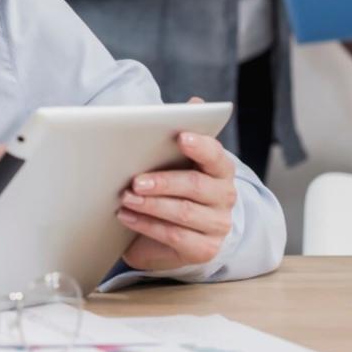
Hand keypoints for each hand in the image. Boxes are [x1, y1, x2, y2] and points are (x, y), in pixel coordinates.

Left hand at [118, 116, 237, 271]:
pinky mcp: (204, 249)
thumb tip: (195, 102)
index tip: (181, 137)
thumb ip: (181, 133)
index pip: (216, 155)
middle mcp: (225, 196)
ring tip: (125, 198)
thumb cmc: (173, 187)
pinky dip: (147, 225)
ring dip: (151, 205)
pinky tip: (127, 216)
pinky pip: (174, 236)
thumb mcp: (175, 161)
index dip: (201, 146)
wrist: (174, 233)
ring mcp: (218, 224)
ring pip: (183, 212)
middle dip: (163, 182)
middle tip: (136, 180)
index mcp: (221, 169)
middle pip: (196, 186)